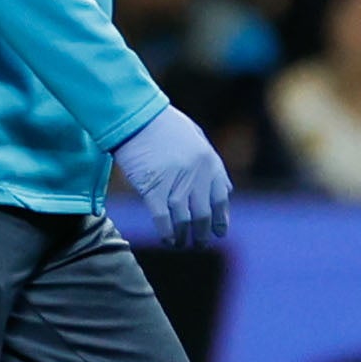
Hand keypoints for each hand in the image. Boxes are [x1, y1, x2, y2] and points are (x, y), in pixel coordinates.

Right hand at [112, 105, 230, 248]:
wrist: (137, 117)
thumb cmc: (164, 125)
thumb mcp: (196, 138)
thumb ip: (209, 163)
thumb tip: (224, 189)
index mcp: (210, 162)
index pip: (221, 199)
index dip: (220, 219)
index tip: (218, 232)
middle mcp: (197, 175)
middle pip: (203, 215)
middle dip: (202, 234)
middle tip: (199, 244)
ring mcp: (175, 183)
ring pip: (184, 220)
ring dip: (184, 237)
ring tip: (181, 244)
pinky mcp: (153, 188)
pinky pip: (163, 219)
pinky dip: (167, 232)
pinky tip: (167, 239)